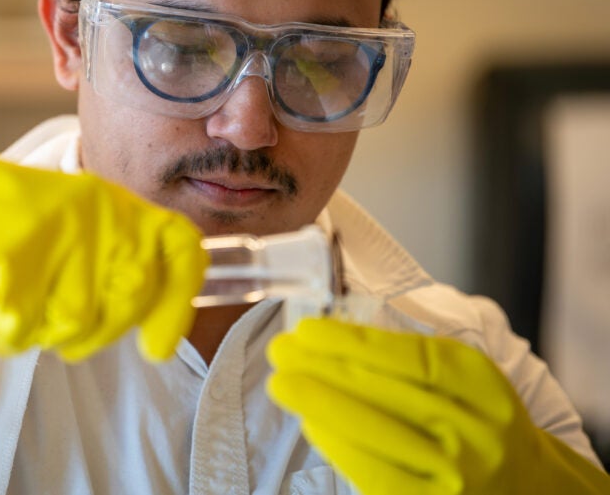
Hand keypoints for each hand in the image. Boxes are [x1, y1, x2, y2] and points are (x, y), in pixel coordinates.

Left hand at [267, 318, 609, 493]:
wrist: (528, 487)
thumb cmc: (479, 418)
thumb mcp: (466, 377)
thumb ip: (411, 355)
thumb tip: (332, 333)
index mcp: (480, 384)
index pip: (408, 356)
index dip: (351, 342)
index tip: (306, 330)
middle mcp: (472, 431)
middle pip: (383, 393)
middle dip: (321, 369)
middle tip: (280, 352)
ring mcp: (453, 475)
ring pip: (373, 433)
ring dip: (319, 405)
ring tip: (283, 384)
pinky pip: (372, 472)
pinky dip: (337, 444)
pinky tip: (312, 423)